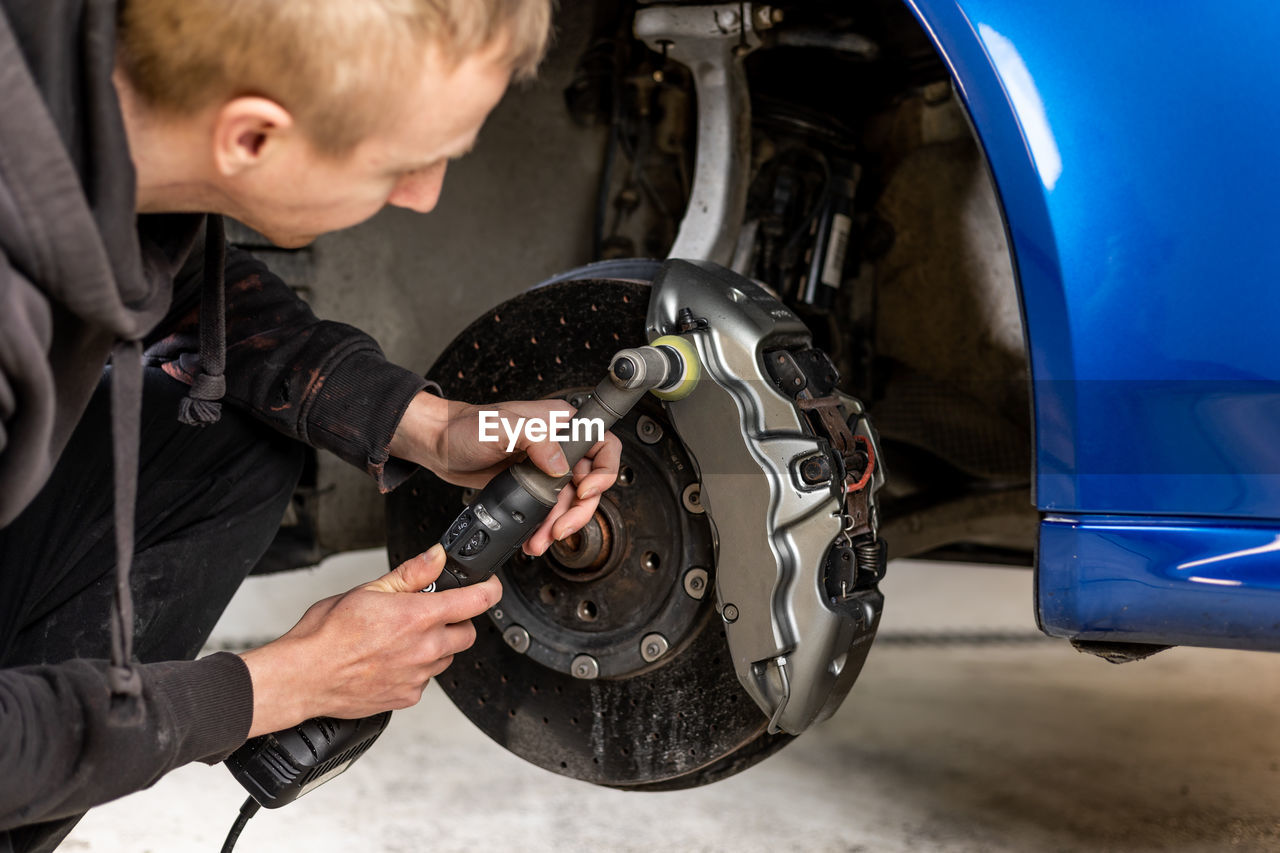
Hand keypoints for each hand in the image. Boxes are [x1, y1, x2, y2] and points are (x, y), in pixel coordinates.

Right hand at [238, 544, 499, 736]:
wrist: (303, 676)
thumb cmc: (327, 633)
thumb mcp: (369, 589)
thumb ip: (412, 573)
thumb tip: (437, 556)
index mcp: (418, 617)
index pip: (476, 601)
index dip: (488, 589)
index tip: (489, 586)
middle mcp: (425, 649)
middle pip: (467, 633)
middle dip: (456, 621)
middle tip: (430, 614)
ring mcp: (418, 676)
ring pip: (446, 658)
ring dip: (435, 647)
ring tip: (400, 639)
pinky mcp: (408, 697)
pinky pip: (425, 680)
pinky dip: (416, 669)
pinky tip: (390, 660)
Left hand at [388, 391, 621, 554]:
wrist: (438, 445)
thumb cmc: (466, 426)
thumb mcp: (501, 426)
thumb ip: (536, 439)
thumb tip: (559, 465)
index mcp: (560, 423)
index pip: (602, 444)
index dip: (604, 471)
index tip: (586, 490)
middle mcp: (558, 445)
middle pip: (590, 481)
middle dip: (579, 510)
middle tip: (561, 528)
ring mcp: (545, 467)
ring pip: (570, 502)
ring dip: (561, 524)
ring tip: (544, 540)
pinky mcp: (531, 486)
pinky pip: (550, 510)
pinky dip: (545, 527)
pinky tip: (535, 537)